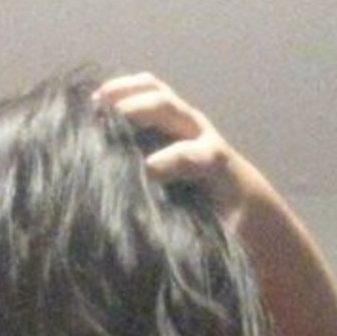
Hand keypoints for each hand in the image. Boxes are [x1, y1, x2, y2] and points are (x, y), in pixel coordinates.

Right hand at [94, 73, 245, 225]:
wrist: (241, 192)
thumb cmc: (227, 216)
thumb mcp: (222, 230)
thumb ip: (203, 235)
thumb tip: (171, 247)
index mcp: (213, 163)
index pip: (190, 156)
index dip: (170, 159)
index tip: (148, 169)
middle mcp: (200, 132)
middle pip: (170, 109)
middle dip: (139, 110)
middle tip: (105, 118)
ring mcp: (186, 118)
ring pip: (158, 92)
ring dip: (126, 91)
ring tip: (95, 100)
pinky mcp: (173, 113)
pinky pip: (149, 90)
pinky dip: (123, 89)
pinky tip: (97, 99)